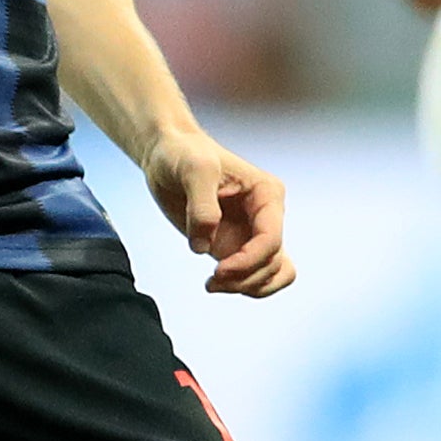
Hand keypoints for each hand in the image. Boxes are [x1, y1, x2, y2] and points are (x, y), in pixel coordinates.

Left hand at [147, 123, 293, 296]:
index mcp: (266, 194)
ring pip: (270, 274)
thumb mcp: (193, 170)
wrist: (167, 155)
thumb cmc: (184, 153)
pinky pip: (255, 276)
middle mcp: (266, 215)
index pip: (271, 239)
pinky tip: (217, 284)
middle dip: (245, 278)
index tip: (219, 270)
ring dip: (245, 286)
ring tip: (212, 284)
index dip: (249, 261)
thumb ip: (202, 206)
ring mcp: (252, 232)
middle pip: (273, 262)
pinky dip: (242, 286)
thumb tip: (204, 245)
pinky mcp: (235, 245)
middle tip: (211, 281)